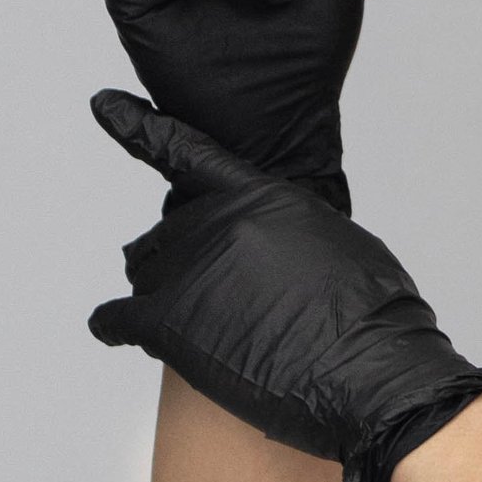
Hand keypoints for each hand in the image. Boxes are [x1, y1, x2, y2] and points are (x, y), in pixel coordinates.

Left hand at [88, 96, 481, 481]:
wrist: (371, 375)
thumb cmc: (374, 318)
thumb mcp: (338, 245)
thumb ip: (291, 231)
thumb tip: (275, 249)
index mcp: (262, 196)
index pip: (188, 154)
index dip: (141, 128)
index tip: (107, 107)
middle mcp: (218, 224)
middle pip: (169, 230)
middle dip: (182, 258)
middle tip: (214, 298)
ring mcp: (191, 272)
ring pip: (145, 269)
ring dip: (157, 289)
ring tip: (188, 318)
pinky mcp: (170, 324)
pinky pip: (117, 318)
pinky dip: (111, 325)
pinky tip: (112, 329)